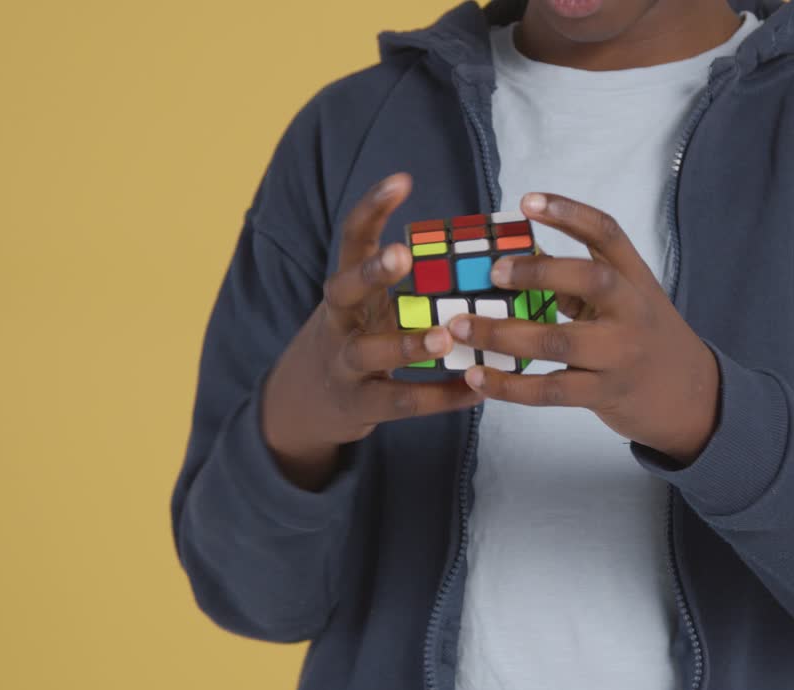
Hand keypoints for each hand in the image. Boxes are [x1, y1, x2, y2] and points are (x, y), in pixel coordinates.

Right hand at [262, 173, 480, 489]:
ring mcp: (344, 365)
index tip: (401, 180)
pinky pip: (401, 401)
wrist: (306, 401)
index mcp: (346, 287)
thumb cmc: (356, 336)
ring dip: (407, 345)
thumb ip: (408, 279)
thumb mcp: (368, 302)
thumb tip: (487, 247)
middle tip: (402, 254)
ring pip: (368, 353)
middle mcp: (337, 321)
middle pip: (342, 290)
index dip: (371, 208)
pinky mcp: (360, 405)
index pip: (350, 238)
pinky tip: (476, 390)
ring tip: (444, 338)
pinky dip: (441, 397)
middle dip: (370, 272)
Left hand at [448, 192, 720, 464]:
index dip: (568, 213)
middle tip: (493, 271)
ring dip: (503, 333)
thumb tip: (516, 261)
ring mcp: (620, 355)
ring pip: (558, 341)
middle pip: (589, 280)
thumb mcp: (628, 301)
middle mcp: (632, 311)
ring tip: (460, 325)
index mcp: (635, 279)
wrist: (693, 398)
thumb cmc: (644, 340)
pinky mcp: (604, 394)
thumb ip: (582, 283)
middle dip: (538, 272)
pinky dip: (510, 385)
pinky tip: (478, 377)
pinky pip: (550, 390)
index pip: (607, 234)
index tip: (527, 200)